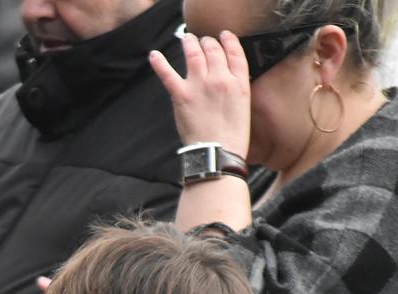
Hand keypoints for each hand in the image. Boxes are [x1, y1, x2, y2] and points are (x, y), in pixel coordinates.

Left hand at [149, 30, 250, 157]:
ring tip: (187, 38)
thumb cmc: (232, 137)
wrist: (217, 154)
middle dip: (207, 42)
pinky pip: (167, 74)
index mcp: (239, 83)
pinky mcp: (182, 95)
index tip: (224, 35)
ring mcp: (200, 85)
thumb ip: (237, 88)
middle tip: (203, 41)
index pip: (235, 52)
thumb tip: (227, 78)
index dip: (228, 40)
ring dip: (189, 43)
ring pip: (194, 54)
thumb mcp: (244, 107)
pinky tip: (154, 55)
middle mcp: (220, 79)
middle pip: (213, 50)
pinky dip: (159, 63)